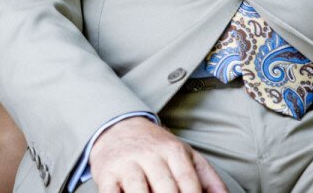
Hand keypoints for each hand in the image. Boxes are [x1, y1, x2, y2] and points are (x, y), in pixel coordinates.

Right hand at [90, 117, 227, 192]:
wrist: (117, 126)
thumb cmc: (156, 148)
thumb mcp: (185, 154)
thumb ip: (207, 177)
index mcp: (173, 151)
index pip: (188, 182)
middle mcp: (149, 155)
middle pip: (165, 189)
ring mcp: (126, 164)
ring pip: (138, 191)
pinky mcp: (105, 173)